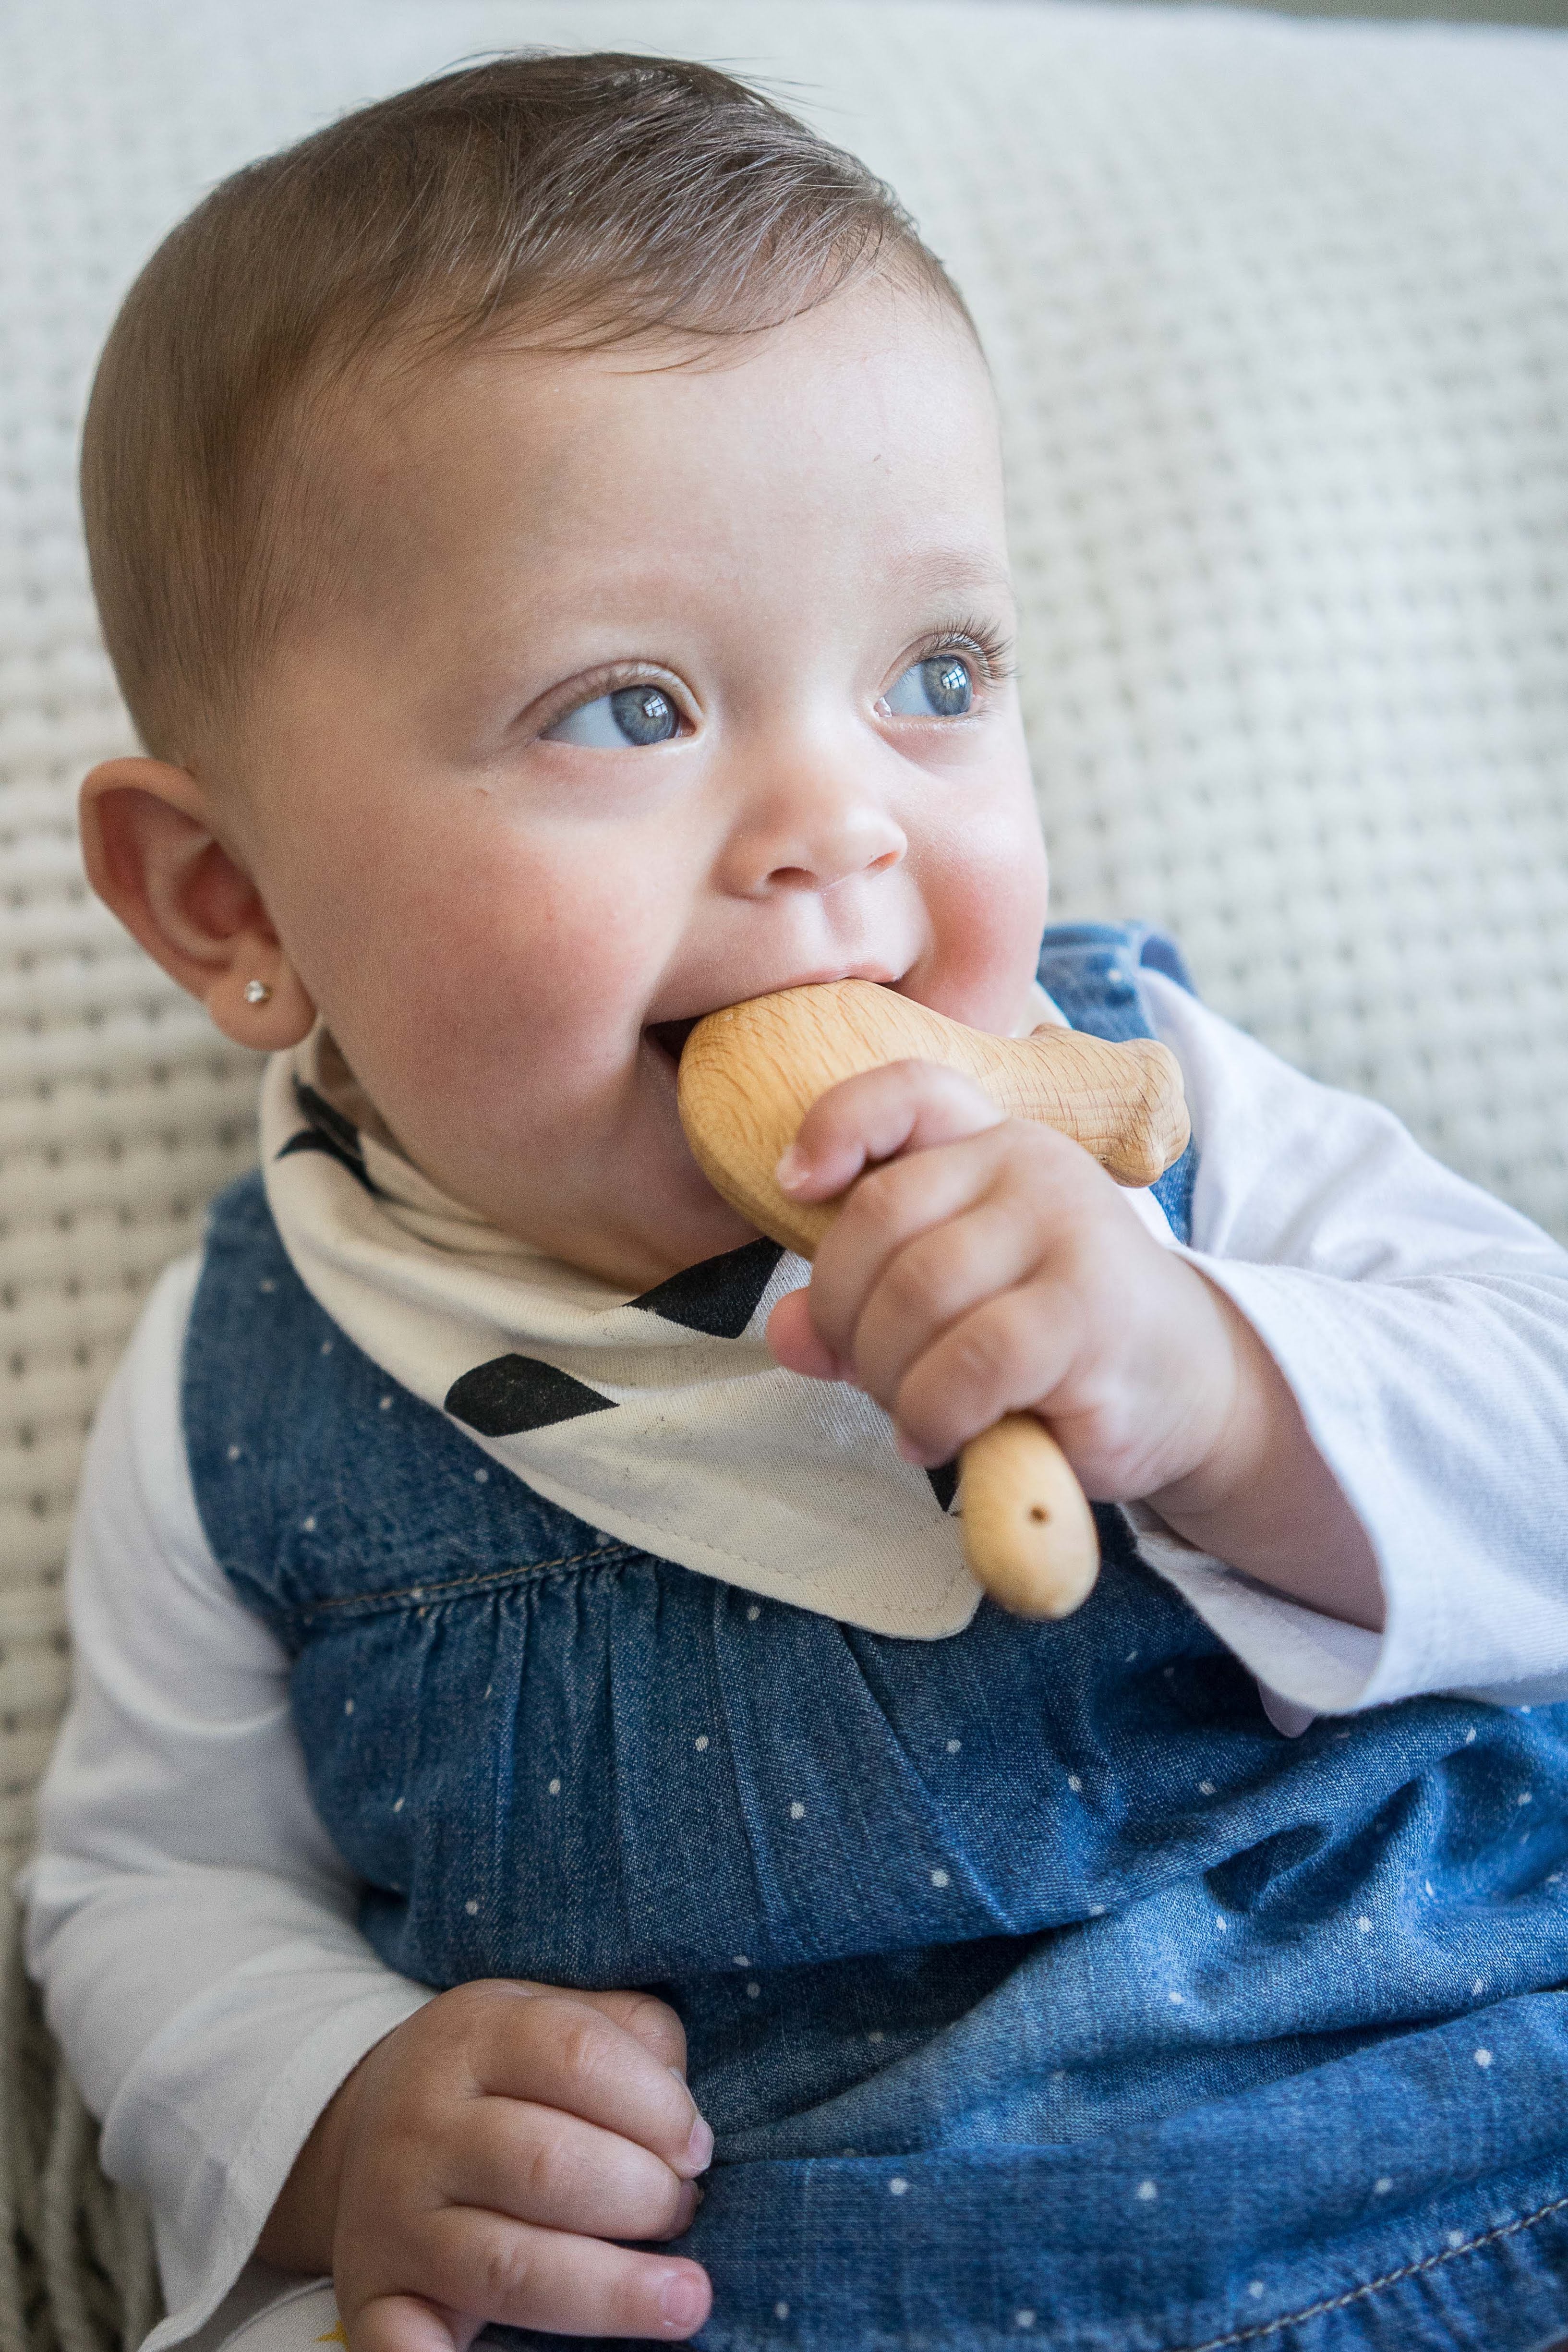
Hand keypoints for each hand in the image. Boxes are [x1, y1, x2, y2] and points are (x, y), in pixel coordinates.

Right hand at [258, 1979, 713, 2351]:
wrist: (367, 2122)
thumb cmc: (504, 2075)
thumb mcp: (559, 2015)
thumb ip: (635, 2041)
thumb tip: (685, 2125)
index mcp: (476, 2035)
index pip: (577, 2054)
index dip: (658, 2106)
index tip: (697, 2150)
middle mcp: (424, 2123)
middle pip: (546, 2164)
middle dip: (642, 2198)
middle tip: (682, 2212)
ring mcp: (392, 2215)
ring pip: (507, 2266)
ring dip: (609, 2291)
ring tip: (684, 2301)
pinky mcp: (372, 2293)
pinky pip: (397, 2343)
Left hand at [766, 1059, 1381, 1625]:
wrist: (1184, 1388)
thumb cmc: (1051, 1341)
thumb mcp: (951, 1304)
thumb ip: (862, 1302)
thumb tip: (787, 1333)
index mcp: (994, 1142)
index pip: (907, 1092)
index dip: (835, 1126)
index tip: (794, 1185)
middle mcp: (1033, 1164)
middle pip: (877, 1217)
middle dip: (847, 1315)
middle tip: (870, 1375)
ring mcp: (1068, 1229)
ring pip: (915, 1293)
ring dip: (888, 1376)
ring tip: (914, 1414)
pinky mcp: (1088, 1311)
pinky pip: (965, 1362)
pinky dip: (932, 1414)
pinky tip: (941, 1438)